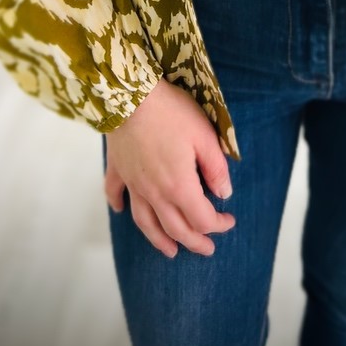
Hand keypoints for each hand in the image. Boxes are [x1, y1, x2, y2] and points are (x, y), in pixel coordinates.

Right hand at [103, 77, 236, 257]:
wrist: (130, 95)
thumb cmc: (171, 112)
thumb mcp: (205, 135)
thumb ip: (216, 168)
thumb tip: (224, 194)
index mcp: (179, 186)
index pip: (202, 218)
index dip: (219, 225)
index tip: (230, 220)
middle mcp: (155, 193)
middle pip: (176, 228)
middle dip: (195, 241)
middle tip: (207, 248)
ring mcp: (134, 183)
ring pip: (146, 222)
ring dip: (159, 239)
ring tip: (170, 250)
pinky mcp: (118, 169)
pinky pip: (116, 193)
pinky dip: (118, 205)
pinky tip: (120, 210)